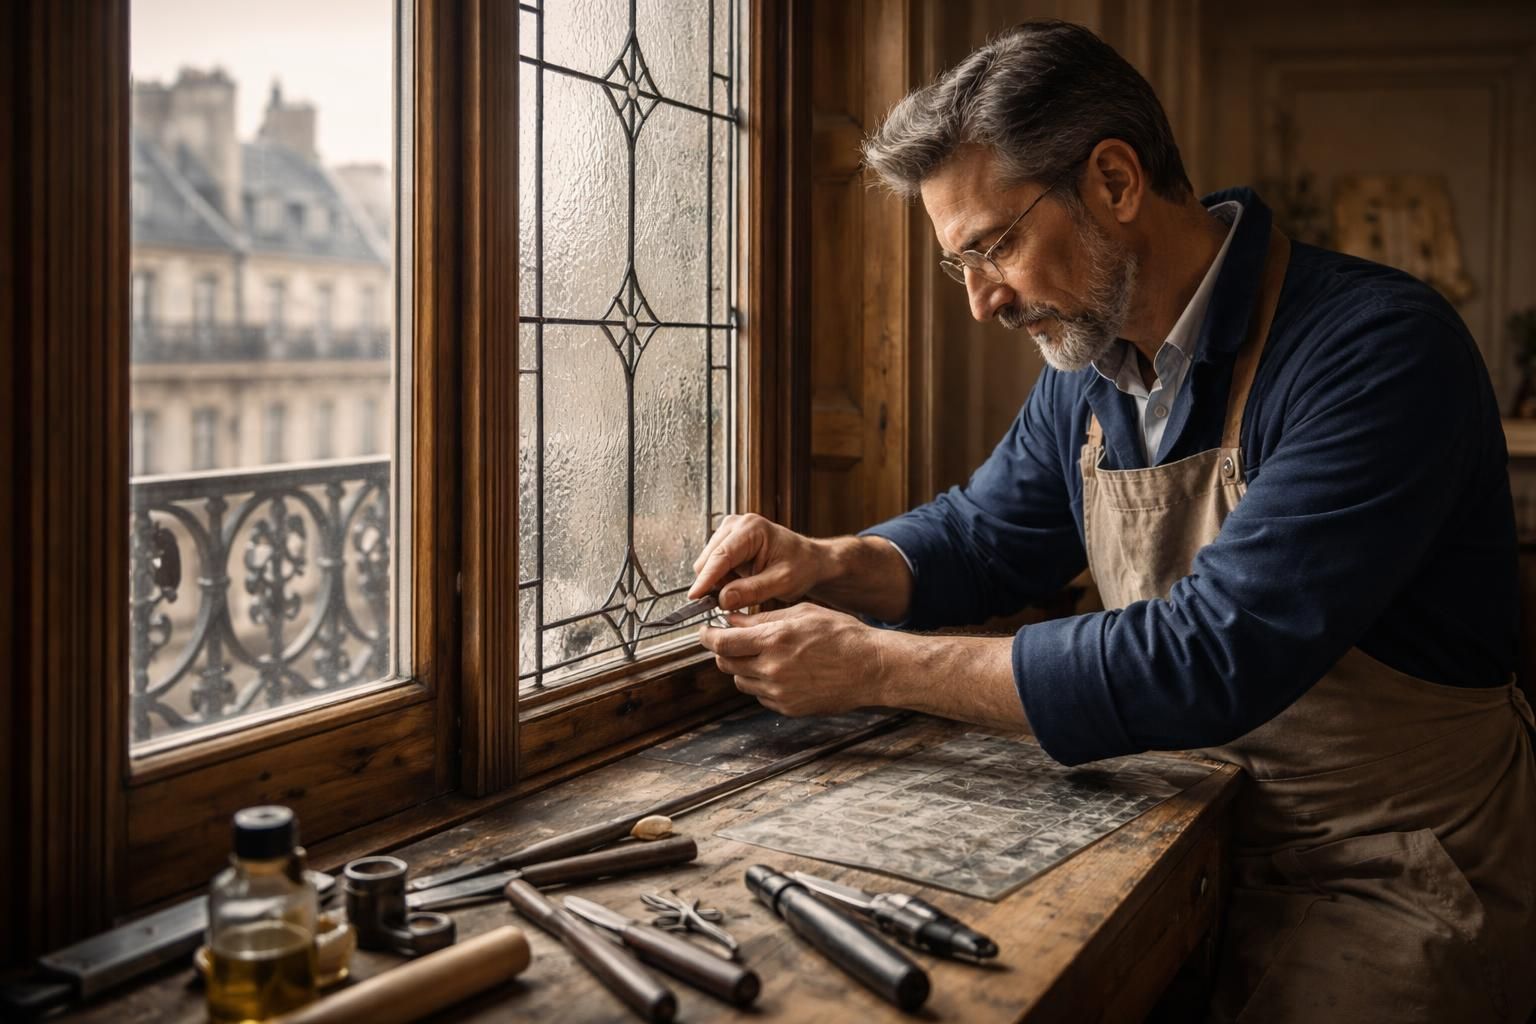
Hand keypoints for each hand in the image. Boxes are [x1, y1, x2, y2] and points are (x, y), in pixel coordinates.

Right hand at [689, 513, 827, 610]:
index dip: (706, 579)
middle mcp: (736, 524)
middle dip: (715, 584)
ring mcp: (729, 531)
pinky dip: (722, 579)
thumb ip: (752, 591)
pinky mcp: (726, 541)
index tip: (694, 598)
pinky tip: (741, 583)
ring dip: (719, 583)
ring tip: (744, 590)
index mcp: (751, 529)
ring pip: (707, 564)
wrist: (808, 560)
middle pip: (708, 560)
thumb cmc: (801, 566)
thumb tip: (723, 600)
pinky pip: (713, 566)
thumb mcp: (782, 582)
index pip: (721, 556)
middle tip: (734, 602)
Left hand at [697, 604, 892, 715]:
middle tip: (735, 640)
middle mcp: (772, 669)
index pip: (721, 643)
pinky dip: (762, 683)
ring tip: (766, 654)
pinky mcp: (787, 708)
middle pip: (725, 664)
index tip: (705, 631)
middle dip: (724, 651)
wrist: (870, 668)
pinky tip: (782, 670)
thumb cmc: (842, 635)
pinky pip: (760, 695)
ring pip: (741, 681)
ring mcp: (779, 692)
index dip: (707, 636)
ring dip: (743, 667)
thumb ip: (762, 618)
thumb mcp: (802, 613)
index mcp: (774, 640)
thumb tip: (732, 620)